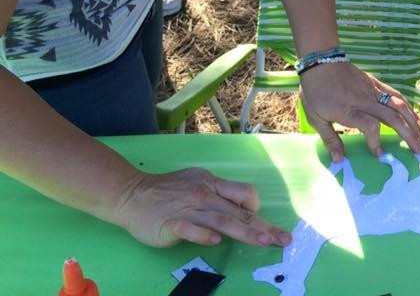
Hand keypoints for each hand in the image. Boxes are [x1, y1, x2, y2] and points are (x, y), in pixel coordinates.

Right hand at [115, 168, 290, 247]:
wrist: (132, 194)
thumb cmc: (168, 190)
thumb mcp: (197, 182)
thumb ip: (218, 194)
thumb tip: (240, 208)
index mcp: (213, 185)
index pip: (244, 193)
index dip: (256, 208)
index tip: (261, 222)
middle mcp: (205, 195)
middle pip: (239, 211)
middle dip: (263, 226)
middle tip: (282, 239)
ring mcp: (189, 209)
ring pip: (222, 220)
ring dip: (245, 231)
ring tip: (262, 242)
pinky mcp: (172, 223)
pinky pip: (190, 228)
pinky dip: (203, 234)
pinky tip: (215, 241)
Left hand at [299, 62, 419, 160]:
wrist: (321, 61)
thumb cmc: (315, 92)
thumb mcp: (315, 118)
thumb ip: (330, 139)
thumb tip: (339, 160)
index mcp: (347, 110)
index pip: (369, 126)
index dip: (376, 141)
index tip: (378, 153)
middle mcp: (364, 100)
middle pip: (392, 117)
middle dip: (408, 135)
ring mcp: (372, 90)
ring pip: (399, 105)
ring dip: (412, 122)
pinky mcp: (376, 84)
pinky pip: (396, 95)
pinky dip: (407, 106)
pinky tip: (413, 117)